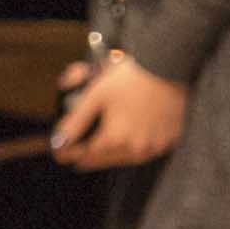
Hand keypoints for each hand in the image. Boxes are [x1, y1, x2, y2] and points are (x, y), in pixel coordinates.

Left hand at [53, 52, 188, 169]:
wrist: (170, 67)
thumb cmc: (132, 77)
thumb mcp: (96, 94)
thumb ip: (75, 121)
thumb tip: (59, 141)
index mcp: (113, 139)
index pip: (82, 156)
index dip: (67, 153)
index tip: (59, 152)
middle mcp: (134, 148)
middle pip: (104, 161)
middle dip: (89, 157)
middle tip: (78, 155)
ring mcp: (154, 145)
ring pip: (126, 159)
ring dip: (112, 156)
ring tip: (103, 151)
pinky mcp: (170, 139)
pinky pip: (148, 151)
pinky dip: (136, 149)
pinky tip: (132, 142)